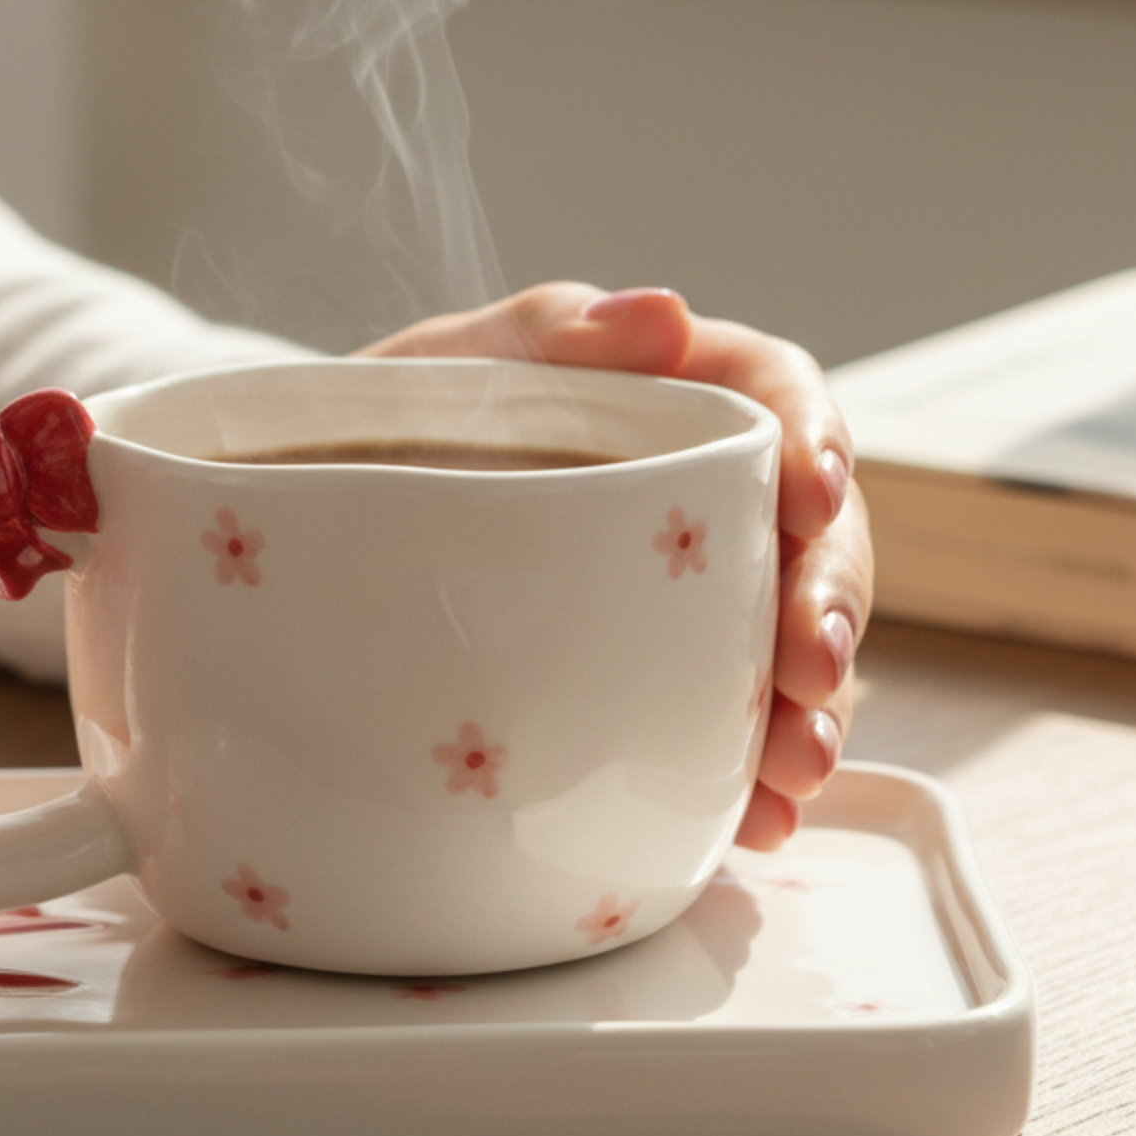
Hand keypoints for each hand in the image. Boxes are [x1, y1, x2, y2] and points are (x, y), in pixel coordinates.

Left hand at [361, 285, 872, 849]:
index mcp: (663, 390)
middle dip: (827, 600)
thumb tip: (659, 316)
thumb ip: (545, 335)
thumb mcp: (444, 369)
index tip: (813, 493)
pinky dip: (745, 776)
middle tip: (809, 665)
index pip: (774, 390)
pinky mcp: (653, 680)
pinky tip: (753, 818)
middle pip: (809, 531)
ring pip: (786, 640)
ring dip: (809, 706)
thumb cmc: (377, 427)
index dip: (815, 437)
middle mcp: (696, 495)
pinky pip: (725, 726)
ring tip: (792, 768)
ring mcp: (683, 595)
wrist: (308, 534)